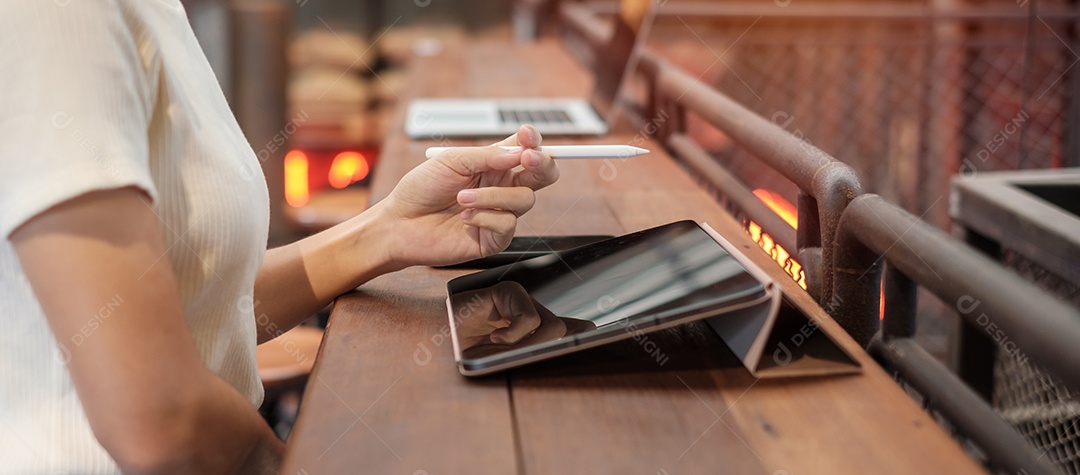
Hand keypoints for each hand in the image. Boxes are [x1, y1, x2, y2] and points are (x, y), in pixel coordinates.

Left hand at [371, 125, 559, 268]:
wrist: (400, 223)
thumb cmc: (421, 189)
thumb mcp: (452, 161)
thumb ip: (488, 155)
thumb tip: (520, 152)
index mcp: (493, 166)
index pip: (526, 150)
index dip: (534, 142)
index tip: (527, 135)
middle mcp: (501, 188)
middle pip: (542, 175)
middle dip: (542, 164)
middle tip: (528, 159)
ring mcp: (500, 214)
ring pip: (524, 200)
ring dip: (493, 196)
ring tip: (462, 198)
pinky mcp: (495, 239)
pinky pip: (507, 224)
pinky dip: (484, 217)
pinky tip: (465, 218)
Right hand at [451, 281, 595, 358]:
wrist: (441, 342)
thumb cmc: (471, 351)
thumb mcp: (512, 356)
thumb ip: (542, 344)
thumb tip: (585, 330)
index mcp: (529, 327)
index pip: (563, 326)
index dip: (578, 329)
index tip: (593, 331)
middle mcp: (527, 310)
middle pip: (559, 328)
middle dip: (545, 345)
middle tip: (518, 352)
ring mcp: (518, 299)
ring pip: (549, 325)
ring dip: (527, 343)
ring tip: (500, 344)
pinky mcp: (507, 292)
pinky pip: (529, 318)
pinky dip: (513, 334)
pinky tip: (493, 335)